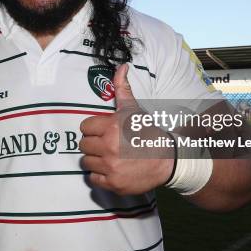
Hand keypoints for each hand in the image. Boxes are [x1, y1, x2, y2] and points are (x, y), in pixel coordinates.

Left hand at [79, 64, 173, 194]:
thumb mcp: (134, 110)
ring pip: (86, 162)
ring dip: (95, 160)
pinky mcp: (113, 183)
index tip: (104, 131)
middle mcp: (109, 147)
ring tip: (109, 157)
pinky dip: (99, 176)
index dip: (94, 128)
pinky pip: (93, 179)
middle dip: (93, 144)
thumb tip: (122, 66)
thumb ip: (123, 89)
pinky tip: (111, 169)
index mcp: (112, 127)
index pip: (85, 127)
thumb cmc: (148, 132)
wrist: (167, 160)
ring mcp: (110, 167)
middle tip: (107, 144)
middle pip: (83, 144)